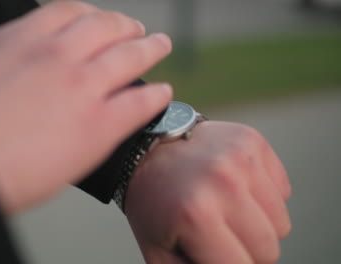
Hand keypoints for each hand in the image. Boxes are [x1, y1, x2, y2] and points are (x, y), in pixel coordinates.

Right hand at [0, 1, 171, 214]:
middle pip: (106, 28)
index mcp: (23, 40)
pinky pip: (139, 104)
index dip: (89, 14)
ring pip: (130, 57)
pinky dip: (155, 97)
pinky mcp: (98, 127)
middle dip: (126, 25)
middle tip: (137, 29)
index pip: (67, 13)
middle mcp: (58, 56)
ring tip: (160, 46)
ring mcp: (82, 89)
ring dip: (150, 49)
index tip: (97, 20)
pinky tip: (163, 94)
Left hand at [124, 121, 291, 263]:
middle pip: (269, 249)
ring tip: (224, 209)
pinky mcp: (253, 141)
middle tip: (217, 233)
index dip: (227, 263)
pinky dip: (263, 196)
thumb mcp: (159, 252)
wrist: (146, 147)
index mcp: (196, 215)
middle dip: (245, 249)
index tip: (211, 252)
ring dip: (257, 224)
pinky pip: (282, 191)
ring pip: (281, 223)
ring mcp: (241, 157)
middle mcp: (223, 182)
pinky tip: (233, 186)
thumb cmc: (153, 204)